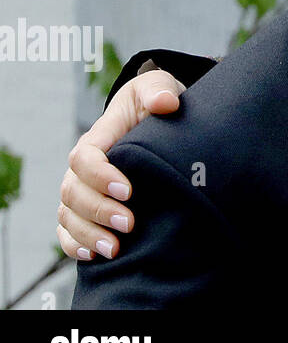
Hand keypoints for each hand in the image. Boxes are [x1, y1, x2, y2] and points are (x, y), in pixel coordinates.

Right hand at [56, 70, 184, 259]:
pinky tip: (94, 256)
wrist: (157, 117)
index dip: (100, 176)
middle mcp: (85, 164)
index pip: (84, 157)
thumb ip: (159, 89)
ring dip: (87, 234)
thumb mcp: (160, 85)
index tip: (129, 190)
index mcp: (100, 135)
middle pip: (72, 191)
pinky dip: (74, 244)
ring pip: (68, 214)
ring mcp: (84, 187)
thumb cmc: (155, 100)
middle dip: (97, 211)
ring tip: (115, 248)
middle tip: (129, 224)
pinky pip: (67, 229)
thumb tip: (166, 103)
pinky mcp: (88, 205)